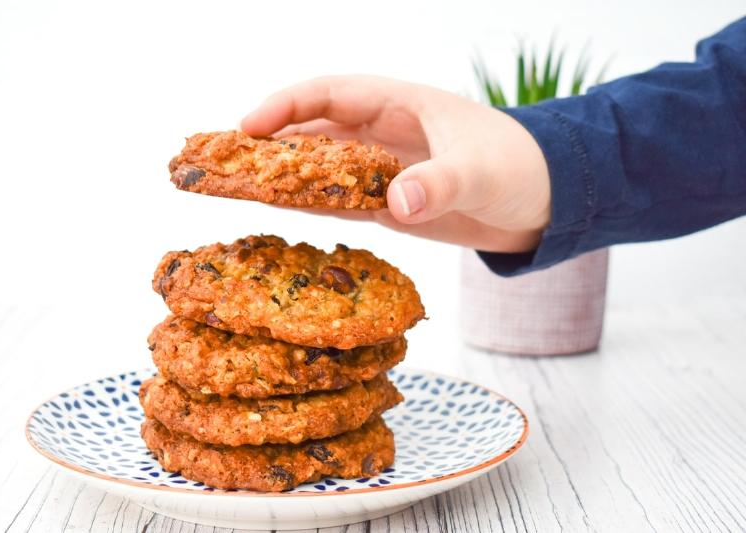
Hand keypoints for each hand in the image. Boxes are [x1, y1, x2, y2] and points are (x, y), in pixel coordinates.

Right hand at [241, 75, 550, 252]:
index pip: (331, 95)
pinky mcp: (391, 203)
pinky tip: (279, 210)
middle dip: (267, 141)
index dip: (286, 106)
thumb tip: (397, 202)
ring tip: (232, 185)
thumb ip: (442, 182)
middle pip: (313, 131)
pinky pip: (340, 201)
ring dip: (281, 175)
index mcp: (402, 105)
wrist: (549, 201)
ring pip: (320, 168)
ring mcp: (384, 170)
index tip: (246, 126)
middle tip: (216, 157)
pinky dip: (309, 205)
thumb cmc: (524, 168)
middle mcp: (384, 134)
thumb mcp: (485, 172)